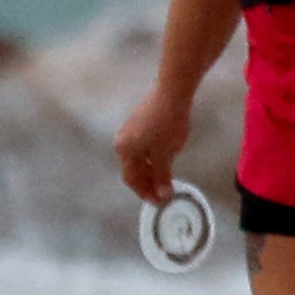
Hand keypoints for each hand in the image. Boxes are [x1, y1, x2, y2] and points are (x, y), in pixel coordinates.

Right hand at [113, 81, 195, 206]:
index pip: (132, 179)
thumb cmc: (167, 125)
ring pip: (138, 158)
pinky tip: (164, 159)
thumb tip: (162, 195)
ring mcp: (129, 130)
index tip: (160, 201)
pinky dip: (152, 157)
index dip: (145, 192)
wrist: (172, 92)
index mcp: (124, 151)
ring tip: (165, 178)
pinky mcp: (139, 122)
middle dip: (147, 182)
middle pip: (133, 169)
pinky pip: (143, 147)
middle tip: (163, 192)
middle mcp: (122, 141)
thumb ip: (162, 176)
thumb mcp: (166, 154)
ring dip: (150, 170)